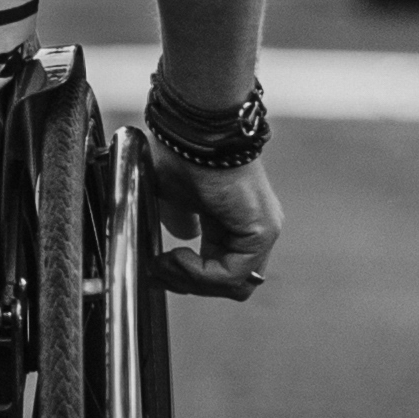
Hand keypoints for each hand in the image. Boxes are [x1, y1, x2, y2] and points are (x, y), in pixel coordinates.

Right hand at [153, 143, 279, 299]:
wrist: (195, 131)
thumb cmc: (181, 152)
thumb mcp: (173, 196)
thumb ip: (180, 219)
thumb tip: (182, 236)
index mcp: (234, 220)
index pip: (220, 268)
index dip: (187, 276)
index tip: (156, 267)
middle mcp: (253, 228)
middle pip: (227, 283)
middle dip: (187, 283)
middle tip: (157, 270)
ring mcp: (262, 231)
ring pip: (233, 285)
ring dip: (191, 280)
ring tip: (165, 261)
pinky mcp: (261, 232)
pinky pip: (232, 274)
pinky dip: (200, 273)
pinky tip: (177, 255)